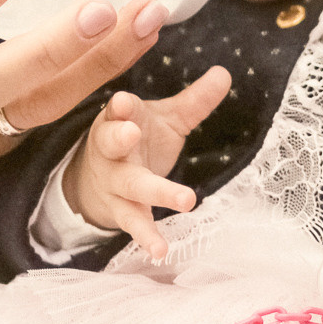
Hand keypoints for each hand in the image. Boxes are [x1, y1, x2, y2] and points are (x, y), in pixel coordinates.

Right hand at [60, 68, 232, 261]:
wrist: (96, 179)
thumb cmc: (136, 139)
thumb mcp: (164, 118)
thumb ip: (193, 101)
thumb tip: (226, 73)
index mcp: (118, 120)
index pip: (116, 110)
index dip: (119, 107)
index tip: (123, 101)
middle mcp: (110, 150)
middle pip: (111, 143)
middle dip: (119, 138)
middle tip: (132, 133)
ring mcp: (114, 182)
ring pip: (130, 187)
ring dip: (156, 192)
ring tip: (186, 201)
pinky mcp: (121, 210)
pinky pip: (133, 223)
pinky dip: (146, 237)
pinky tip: (161, 251)